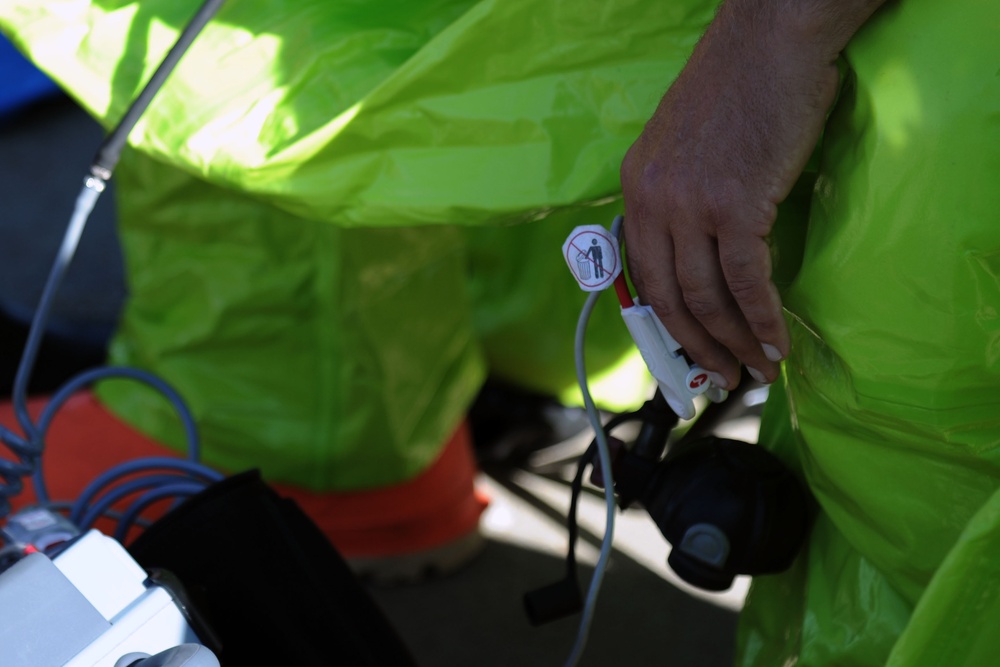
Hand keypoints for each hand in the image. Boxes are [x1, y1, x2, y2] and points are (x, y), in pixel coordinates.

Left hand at [621, 0, 883, 387]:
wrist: (771, 39)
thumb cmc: (739, 87)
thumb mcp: (687, 144)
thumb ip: (682, 196)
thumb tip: (701, 252)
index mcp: (636, 187)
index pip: (642, 273)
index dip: (666, 323)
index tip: (687, 353)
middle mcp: (653, 199)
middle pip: (669, 296)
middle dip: (697, 347)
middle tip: (722, 379)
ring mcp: (690, 203)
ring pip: (706, 296)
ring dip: (733, 341)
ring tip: (757, 369)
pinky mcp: (734, 203)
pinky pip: (746, 280)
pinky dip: (762, 318)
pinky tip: (776, 342)